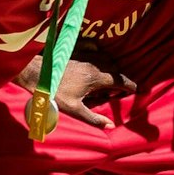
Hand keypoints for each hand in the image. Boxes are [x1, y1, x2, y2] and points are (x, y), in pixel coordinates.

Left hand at [13, 56, 131, 127]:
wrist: (36, 73)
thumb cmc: (53, 93)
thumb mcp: (73, 110)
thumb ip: (93, 118)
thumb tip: (111, 126)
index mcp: (96, 78)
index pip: (121, 80)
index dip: (131, 86)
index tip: (137, 90)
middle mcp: (94, 65)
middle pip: (115, 69)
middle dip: (119, 79)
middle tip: (114, 91)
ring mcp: (86, 56)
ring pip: (106, 59)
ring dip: (110, 68)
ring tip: (104, 79)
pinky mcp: (77, 51)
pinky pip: (95, 48)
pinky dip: (99, 53)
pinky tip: (95, 59)